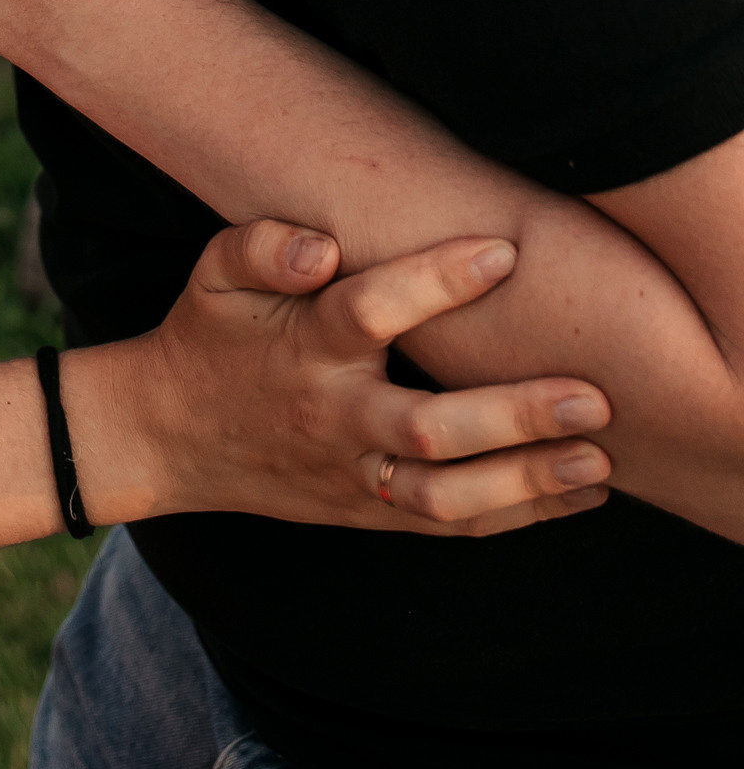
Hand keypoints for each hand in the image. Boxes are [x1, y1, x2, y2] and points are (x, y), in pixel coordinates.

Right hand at [76, 223, 611, 536]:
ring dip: (528, 482)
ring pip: (447, 497)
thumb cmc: (209, 337)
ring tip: (599, 459)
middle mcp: (335, 418)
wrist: (170, 438)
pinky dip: (516, 515)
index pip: (369, 312)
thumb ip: (259, 244)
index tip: (504, 251)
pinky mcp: (369, 510)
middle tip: (591, 396)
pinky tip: (577, 495)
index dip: (434, 282)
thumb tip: (320, 245)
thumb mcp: (214, 275)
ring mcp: (354, 474)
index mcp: (303, 348)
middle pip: (429, 430)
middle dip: (515, 416)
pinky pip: (448, 523)